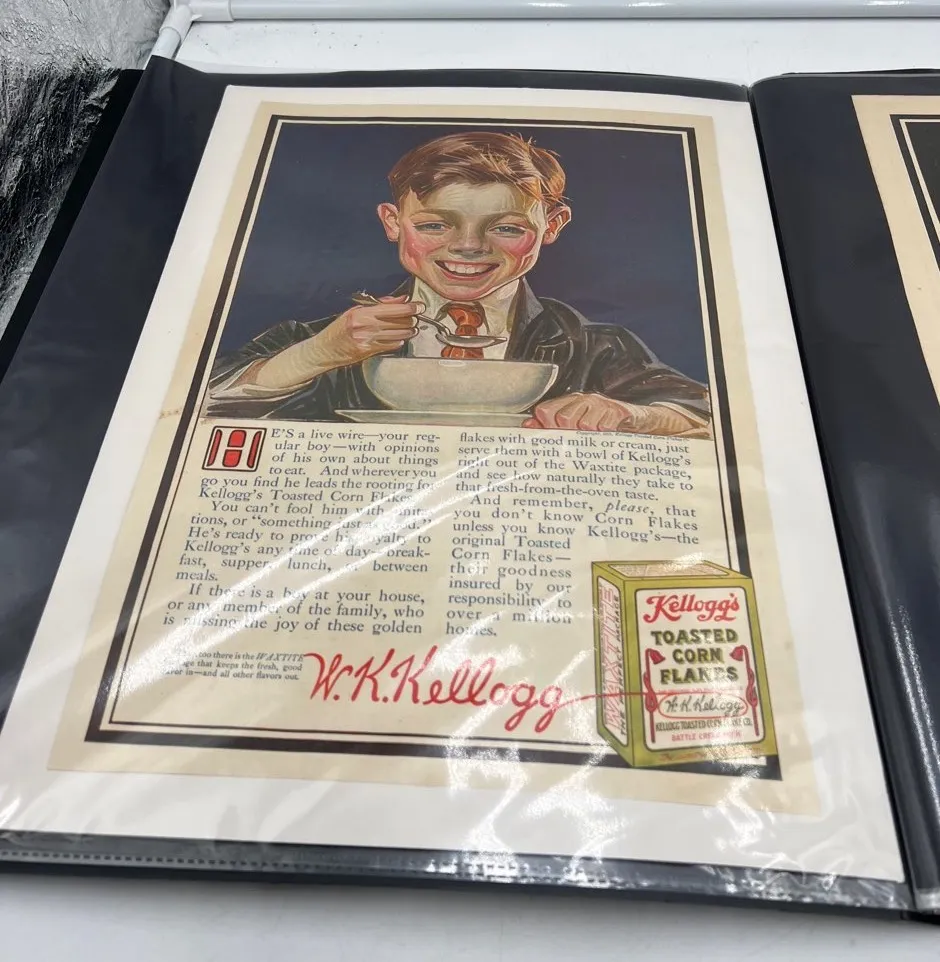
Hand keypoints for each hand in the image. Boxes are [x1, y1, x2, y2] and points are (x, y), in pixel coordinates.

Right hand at [313, 294, 423, 365]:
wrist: (324, 350)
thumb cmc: (339, 329)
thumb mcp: (355, 311)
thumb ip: (379, 304)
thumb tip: (401, 299)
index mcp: (362, 313)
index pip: (393, 309)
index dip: (410, 308)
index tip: (419, 306)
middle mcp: (365, 326)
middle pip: (399, 322)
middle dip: (412, 319)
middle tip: (416, 317)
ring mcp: (368, 340)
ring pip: (398, 335)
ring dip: (409, 331)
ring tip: (412, 328)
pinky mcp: (369, 352)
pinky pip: (391, 346)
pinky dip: (399, 341)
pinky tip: (400, 339)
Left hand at [523, 393, 682, 433]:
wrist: (642, 423)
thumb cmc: (606, 428)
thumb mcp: (579, 429)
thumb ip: (552, 428)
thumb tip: (528, 427)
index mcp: (570, 403)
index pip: (545, 411)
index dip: (546, 428)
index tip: (554, 439)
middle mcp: (584, 400)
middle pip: (562, 419)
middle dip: (568, 435)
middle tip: (580, 442)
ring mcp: (602, 404)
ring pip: (582, 424)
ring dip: (588, 437)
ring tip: (597, 438)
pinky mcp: (618, 411)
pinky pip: (603, 427)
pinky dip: (604, 436)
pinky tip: (608, 436)